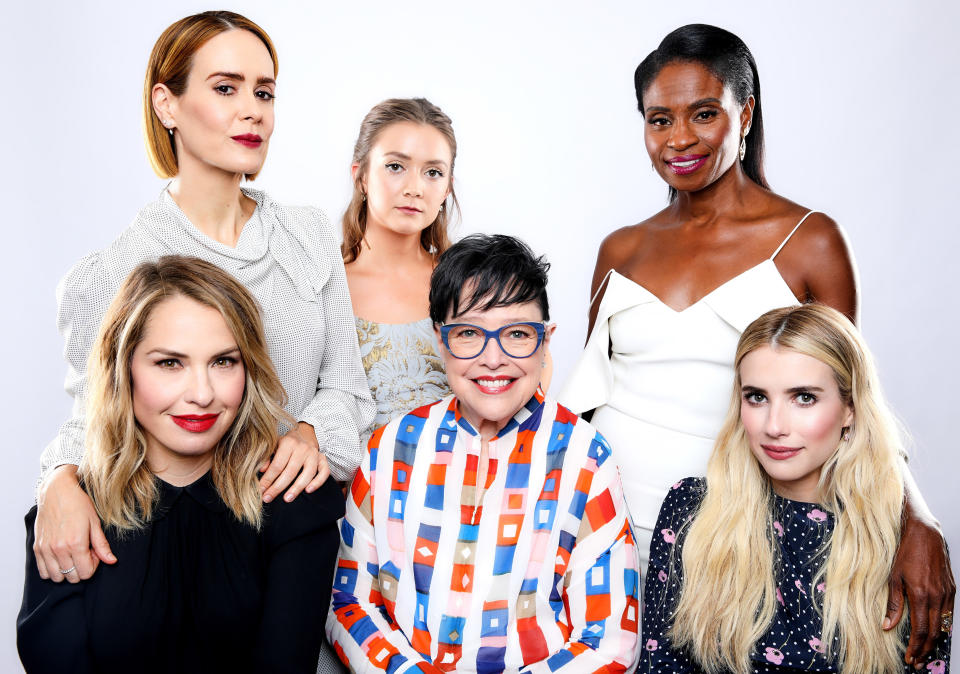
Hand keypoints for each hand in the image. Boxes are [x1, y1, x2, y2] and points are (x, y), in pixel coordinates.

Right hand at [34, 464, 115, 582]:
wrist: (57, 491)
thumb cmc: (78, 503)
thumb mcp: (95, 523)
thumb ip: (102, 545)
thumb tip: (112, 561)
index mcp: (76, 543)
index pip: (86, 573)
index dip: (94, 565)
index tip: (94, 552)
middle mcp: (59, 549)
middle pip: (72, 577)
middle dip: (82, 568)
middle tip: (84, 552)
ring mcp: (46, 549)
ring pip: (57, 577)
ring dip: (67, 571)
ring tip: (73, 554)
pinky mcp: (37, 547)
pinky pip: (43, 571)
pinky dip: (53, 570)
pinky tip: (61, 557)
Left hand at [258, 422, 329, 502]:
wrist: (304, 434)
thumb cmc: (286, 444)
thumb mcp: (273, 445)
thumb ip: (266, 457)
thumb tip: (262, 470)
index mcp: (288, 443)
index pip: (277, 465)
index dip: (268, 479)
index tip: (261, 490)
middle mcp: (302, 448)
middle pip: (290, 472)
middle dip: (278, 487)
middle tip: (268, 498)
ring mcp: (314, 454)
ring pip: (308, 474)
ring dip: (297, 488)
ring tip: (287, 499)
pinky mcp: (323, 459)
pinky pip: (324, 472)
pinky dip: (318, 482)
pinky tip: (309, 491)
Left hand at [884, 513, 954, 667]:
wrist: (925, 534)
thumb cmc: (906, 553)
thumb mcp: (893, 577)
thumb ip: (893, 604)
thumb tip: (887, 626)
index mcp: (921, 595)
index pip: (920, 630)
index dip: (915, 647)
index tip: (910, 658)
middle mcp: (938, 597)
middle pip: (934, 632)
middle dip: (926, 649)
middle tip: (918, 661)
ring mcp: (948, 594)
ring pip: (944, 625)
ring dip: (935, 640)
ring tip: (925, 651)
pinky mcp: (952, 589)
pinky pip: (949, 614)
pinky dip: (943, 626)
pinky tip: (935, 632)